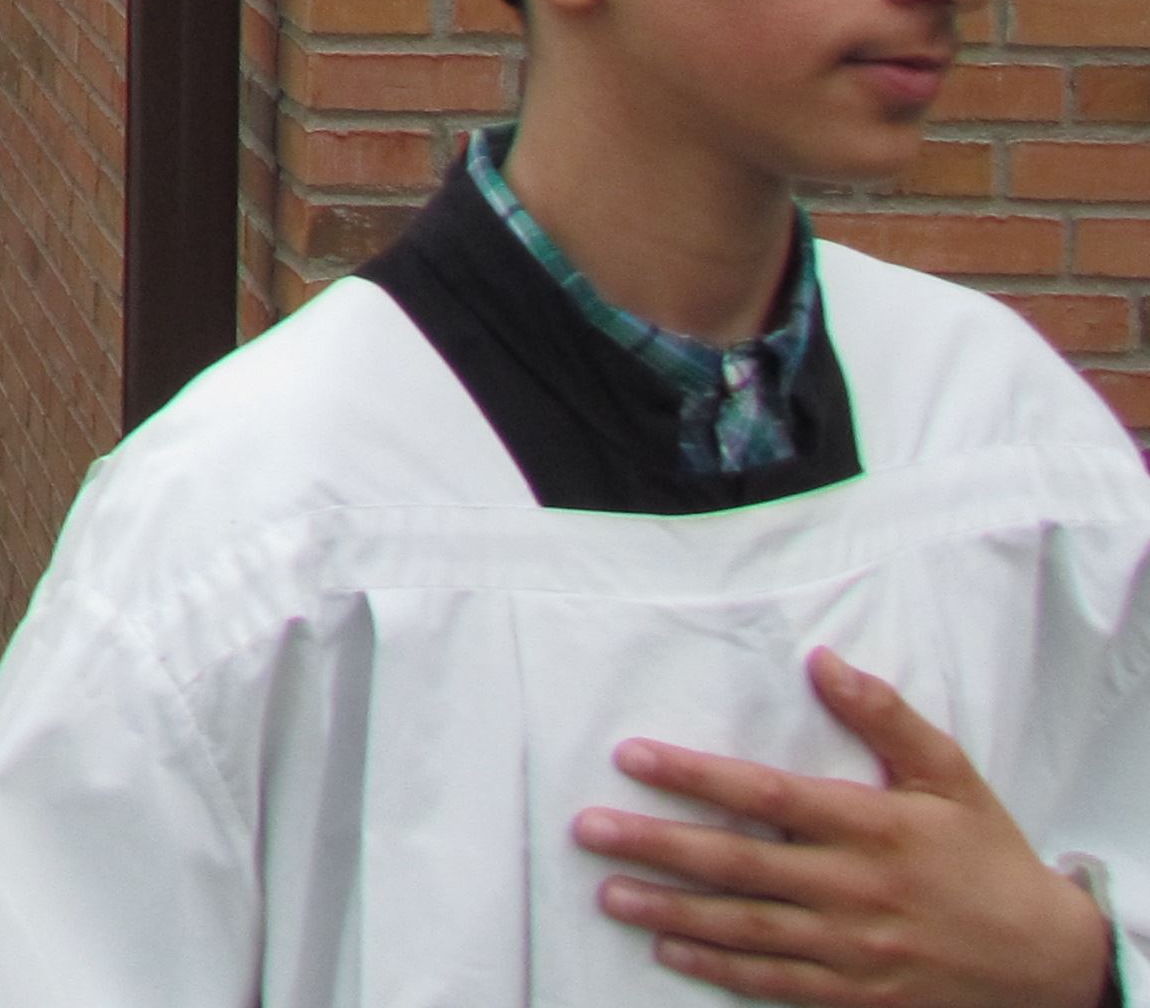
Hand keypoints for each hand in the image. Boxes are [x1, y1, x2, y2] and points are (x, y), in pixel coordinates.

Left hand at [573, 648, 1115, 1006]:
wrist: (1045, 957)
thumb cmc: (987, 855)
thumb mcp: (948, 775)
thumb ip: (885, 717)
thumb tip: (823, 661)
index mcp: (872, 827)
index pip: (766, 796)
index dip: (695, 776)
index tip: (633, 757)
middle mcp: (855, 889)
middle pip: (739, 865)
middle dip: (657, 845)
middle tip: (589, 829)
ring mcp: (853, 948)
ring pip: (745, 928)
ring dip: (671, 910)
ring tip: (609, 892)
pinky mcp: (856, 994)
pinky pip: (774, 981)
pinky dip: (718, 967)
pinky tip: (668, 950)